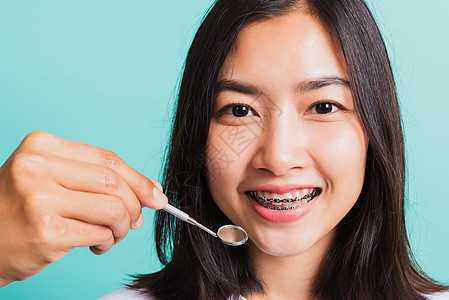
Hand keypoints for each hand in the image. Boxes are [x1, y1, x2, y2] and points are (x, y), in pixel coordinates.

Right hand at [0, 131, 167, 286]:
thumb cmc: (22, 209)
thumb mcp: (53, 179)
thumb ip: (97, 180)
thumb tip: (150, 192)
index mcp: (42, 146)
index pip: (107, 159)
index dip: (138, 179)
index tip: (156, 195)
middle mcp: (37, 167)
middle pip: (113, 183)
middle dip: (135, 205)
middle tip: (135, 221)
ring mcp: (40, 199)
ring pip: (114, 209)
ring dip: (122, 227)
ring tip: (110, 234)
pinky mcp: (47, 232)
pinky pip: (101, 233)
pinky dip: (107, 241)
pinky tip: (95, 244)